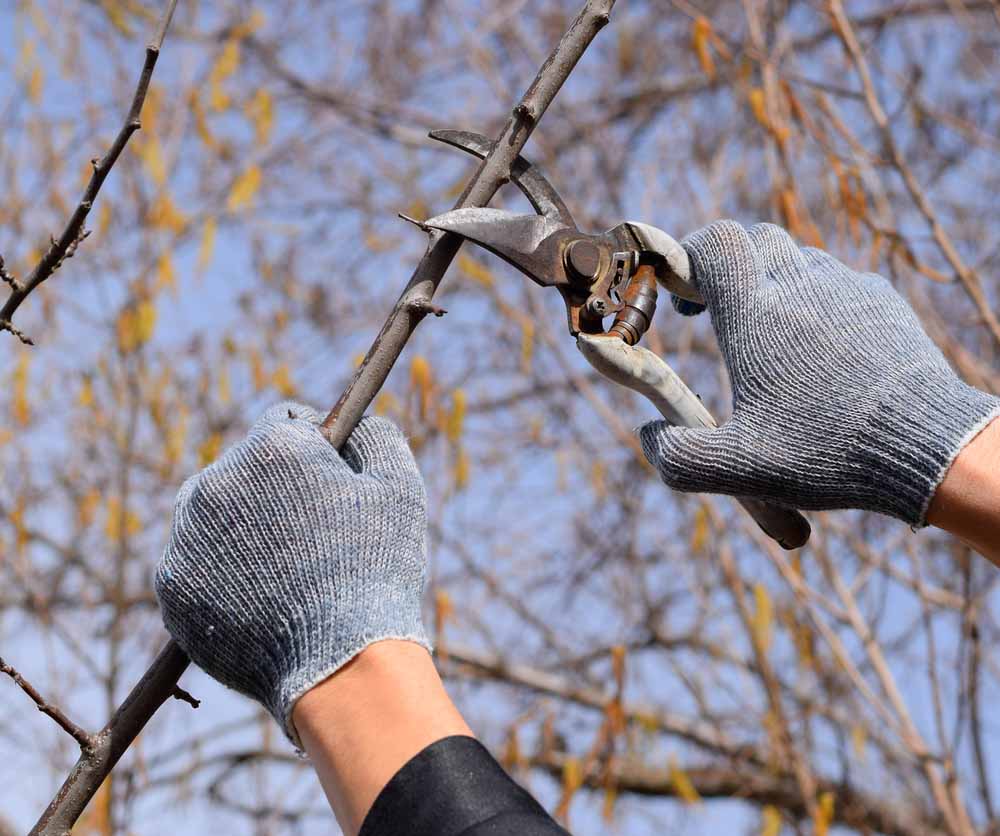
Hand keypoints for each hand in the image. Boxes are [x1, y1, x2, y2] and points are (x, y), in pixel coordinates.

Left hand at [155, 402, 429, 744]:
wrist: (340, 664)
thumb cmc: (377, 570)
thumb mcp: (400, 487)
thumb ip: (376, 434)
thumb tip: (355, 422)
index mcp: (274, 447)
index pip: (287, 421)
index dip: (315, 448)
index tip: (328, 479)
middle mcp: (218, 480)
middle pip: (246, 466)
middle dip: (275, 487)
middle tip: (312, 532)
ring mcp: (187, 536)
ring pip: (215, 512)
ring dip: (243, 526)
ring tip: (285, 569)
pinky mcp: (172, 587)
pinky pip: (196, 562)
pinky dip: (221, 573)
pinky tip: (259, 595)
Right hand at [641, 221, 999, 525]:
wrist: (929, 447)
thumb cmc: (827, 454)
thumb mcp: (736, 470)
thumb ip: (675, 458)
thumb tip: (649, 434)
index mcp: (757, 314)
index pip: (715, 242)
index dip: (688, 255)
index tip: (682, 295)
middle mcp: (801, 287)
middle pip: (756, 237)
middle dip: (728, 265)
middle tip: (716, 309)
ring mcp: (848, 289)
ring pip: (798, 258)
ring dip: (772, 282)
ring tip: (767, 337)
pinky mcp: (883, 302)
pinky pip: (838, 281)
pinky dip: (815, 300)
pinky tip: (819, 352)